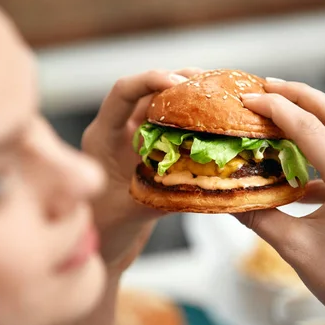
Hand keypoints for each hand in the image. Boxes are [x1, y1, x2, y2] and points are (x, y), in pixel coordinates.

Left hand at [82, 68, 202, 270]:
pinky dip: (196, 125)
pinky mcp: (154, 151)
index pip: (122, 93)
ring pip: (164, 106)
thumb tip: (200, 181)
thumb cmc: (105, 229)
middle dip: (180, 83)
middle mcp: (120, 131)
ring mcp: (137, 139)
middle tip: (212, 85)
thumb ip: (160, 195)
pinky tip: (219, 125)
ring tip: (221, 99)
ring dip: (191, 100)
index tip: (178, 81)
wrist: (107, 244)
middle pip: (148, 92)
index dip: (148, 80)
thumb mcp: (130, 212)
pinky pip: (176, 129)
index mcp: (103, 136)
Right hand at [238, 81, 324, 324]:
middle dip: (300, 94)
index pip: (310, 129)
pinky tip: (294, 162)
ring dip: (313, 116)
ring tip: (280, 110)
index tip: (249, 98)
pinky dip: (320, 149)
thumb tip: (228, 196)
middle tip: (268, 86)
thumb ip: (257, 215)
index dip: (276, 108)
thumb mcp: (292, 246)